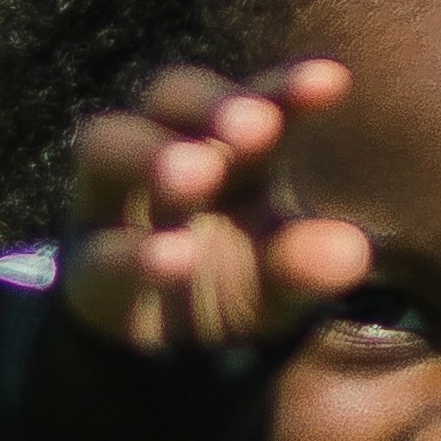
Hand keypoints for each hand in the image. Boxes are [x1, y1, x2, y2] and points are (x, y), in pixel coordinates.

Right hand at [58, 57, 367, 360]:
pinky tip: (176, 256)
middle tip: (255, 125)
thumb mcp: (280, 279)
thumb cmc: (232, 284)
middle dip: (208, 103)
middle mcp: (163, 154)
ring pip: (104, 145)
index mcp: (226, 148)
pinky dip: (136, 253)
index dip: (284, 87)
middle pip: (167, 94)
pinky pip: (100, 251)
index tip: (332, 83)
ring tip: (197, 175)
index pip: (252, 101)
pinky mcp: (86, 270)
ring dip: (150, 154)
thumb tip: (353, 254)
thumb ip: (309, 263)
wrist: (166, 357)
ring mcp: (113, 205)